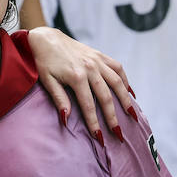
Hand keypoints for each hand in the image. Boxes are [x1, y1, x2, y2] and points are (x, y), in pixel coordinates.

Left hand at [24, 27, 134, 142]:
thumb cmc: (44, 61)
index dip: (94, 122)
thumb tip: (66, 118)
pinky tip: (131, 93)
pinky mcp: (100, 55)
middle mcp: (90, 68)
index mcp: (76, 76)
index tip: (99, 137)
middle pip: (106, 96)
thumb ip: (59, 98)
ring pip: (117, 82)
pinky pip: (118, 68)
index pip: (88, 105)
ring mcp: (97, 60)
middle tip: (119, 133)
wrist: (46, 38)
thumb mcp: (47, 81)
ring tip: (132, 115)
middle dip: (113, 116)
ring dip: (126, 99)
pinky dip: (126, 80)